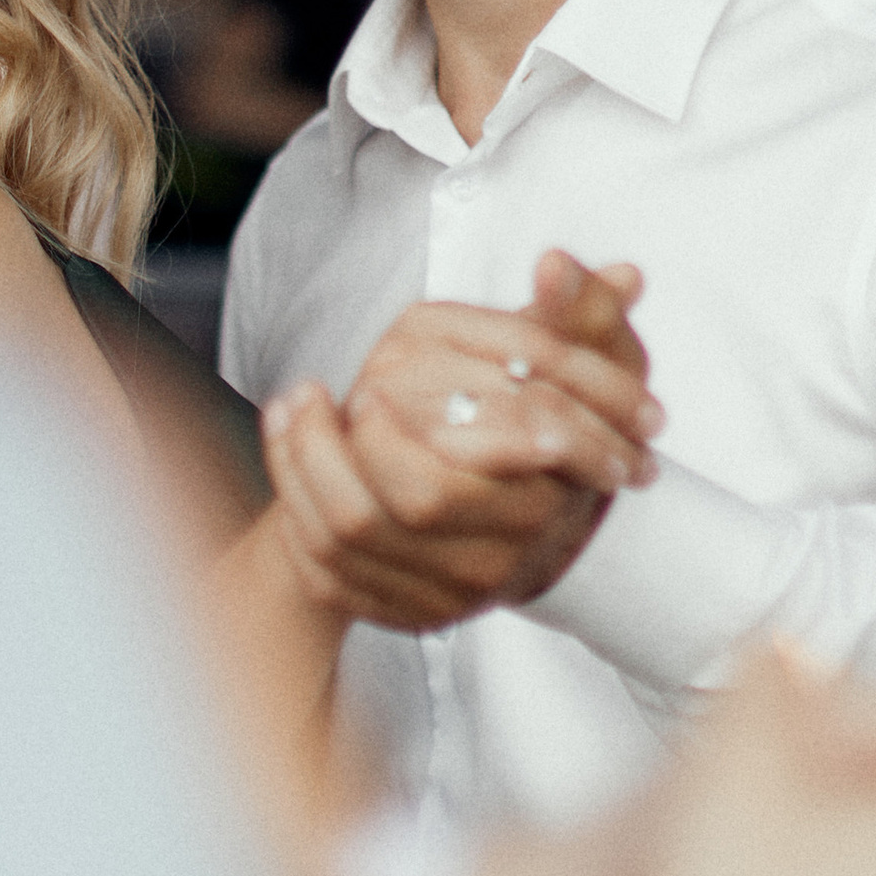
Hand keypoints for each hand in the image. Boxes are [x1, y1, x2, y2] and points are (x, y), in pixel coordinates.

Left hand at [262, 254, 663, 633]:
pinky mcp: (407, 610)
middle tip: (306, 390)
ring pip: (342, 543)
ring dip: (298, 470)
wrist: (546, 518)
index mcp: (536, 501)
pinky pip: (328, 575)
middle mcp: (493, 559)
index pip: (438, 487)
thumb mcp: (589, 366)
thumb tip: (554, 265)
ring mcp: (448, 593)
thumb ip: (581, 312)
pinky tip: (289, 456)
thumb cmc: (565, 425)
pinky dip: (295, 512)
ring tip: (286, 407)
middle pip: (377, 519)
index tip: (365, 383)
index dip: (386, 437)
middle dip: (326, 451)